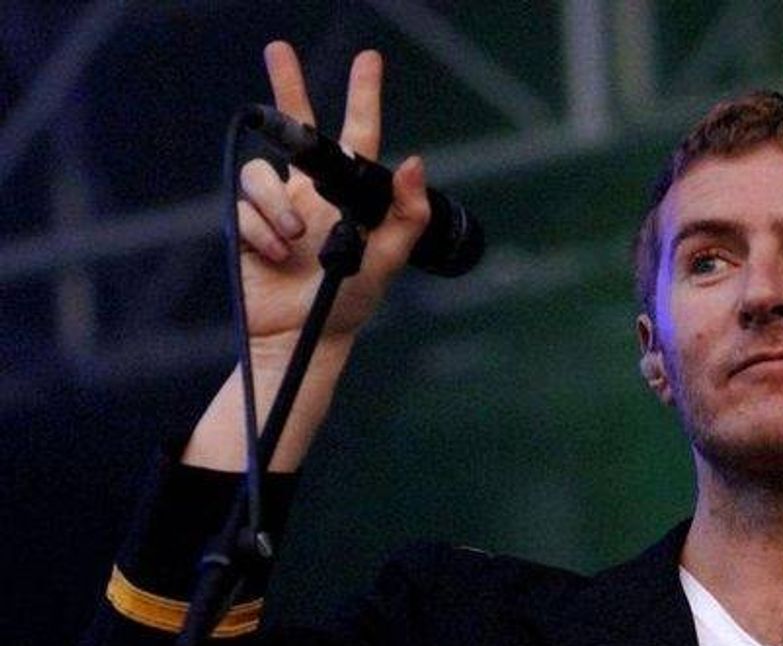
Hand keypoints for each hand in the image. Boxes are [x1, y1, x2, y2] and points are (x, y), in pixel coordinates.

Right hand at [236, 41, 429, 359]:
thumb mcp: (387, 259)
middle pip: (297, 128)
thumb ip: (406, 215)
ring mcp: (277, 208)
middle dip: (288, 87)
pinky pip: (246, 209)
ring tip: (296, 238)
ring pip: (263, 174)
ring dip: (279, 205)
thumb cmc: (348, 302)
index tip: (370, 60)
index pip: (358, 136)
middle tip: (279, 50)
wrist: (301, 338)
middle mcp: (311, 193)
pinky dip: (263, 231)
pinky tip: (276, 255)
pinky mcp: (247, 226)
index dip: (364, 97)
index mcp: (348, 195)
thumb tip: (415, 163)